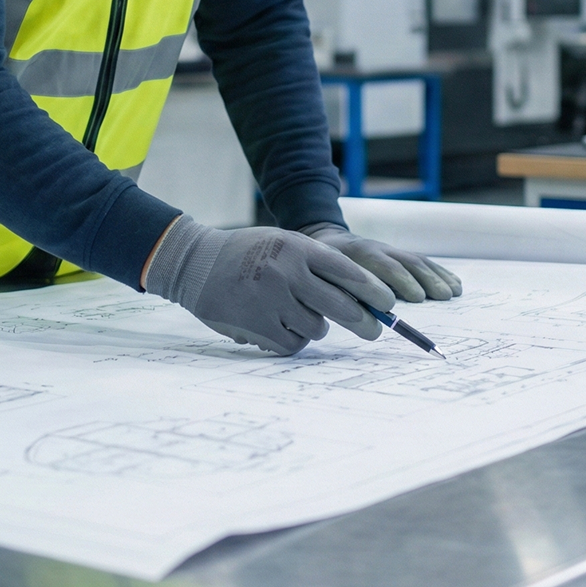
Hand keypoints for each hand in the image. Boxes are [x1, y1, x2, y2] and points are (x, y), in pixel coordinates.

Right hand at [144, 217, 394, 354]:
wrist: (196, 264)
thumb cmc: (248, 253)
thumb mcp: (282, 243)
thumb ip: (316, 263)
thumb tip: (362, 295)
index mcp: (297, 248)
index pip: (347, 271)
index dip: (373, 290)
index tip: (389, 303)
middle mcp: (287, 273)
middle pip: (340, 307)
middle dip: (364, 321)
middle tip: (373, 329)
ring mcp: (271, 301)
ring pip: (317, 328)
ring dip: (314, 326)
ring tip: (296, 314)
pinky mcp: (258, 326)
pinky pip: (293, 344)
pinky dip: (293, 339)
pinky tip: (279, 325)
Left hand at [300, 222, 461, 302]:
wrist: (328, 239)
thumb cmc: (323, 267)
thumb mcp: (324, 277)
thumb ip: (341, 292)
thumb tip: (365, 315)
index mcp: (355, 255)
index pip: (382, 265)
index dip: (401, 281)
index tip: (416, 298)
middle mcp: (377, 249)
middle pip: (405, 262)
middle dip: (425, 280)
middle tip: (442, 297)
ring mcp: (390, 250)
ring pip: (417, 262)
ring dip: (437, 277)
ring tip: (452, 293)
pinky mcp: (399, 254)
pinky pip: (423, 262)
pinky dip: (440, 273)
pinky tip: (455, 285)